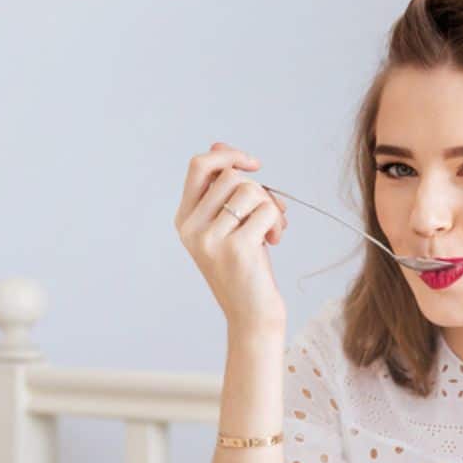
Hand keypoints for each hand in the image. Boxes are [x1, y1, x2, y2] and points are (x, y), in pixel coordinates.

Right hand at [174, 142, 289, 335]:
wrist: (251, 316)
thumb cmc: (245, 270)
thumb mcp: (229, 226)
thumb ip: (223, 192)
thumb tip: (219, 146)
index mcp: (185, 219)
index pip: (198, 166)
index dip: (228, 156)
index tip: (253, 165)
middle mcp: (191, 228)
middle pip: (231, 176)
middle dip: (259, 189)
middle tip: (269, 213)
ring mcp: (211, 239)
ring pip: (250, 190)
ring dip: (270, 206)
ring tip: (272, 230)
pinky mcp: (236, 249)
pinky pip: (266, 209)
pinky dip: (278, 221)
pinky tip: (274, 240)